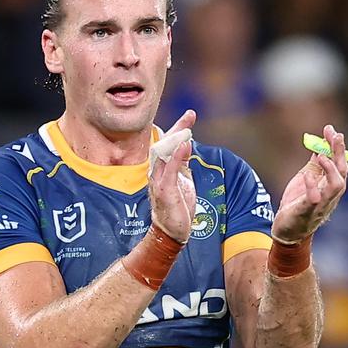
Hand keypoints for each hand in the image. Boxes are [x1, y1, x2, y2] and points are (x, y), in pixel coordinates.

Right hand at [149, 110, 196, 242]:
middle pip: (165, 145)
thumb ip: (182, 163)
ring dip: (176, 140)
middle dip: (177, 129)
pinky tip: (184, 146)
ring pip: (165, 155)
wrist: (171, 232)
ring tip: (187, 127)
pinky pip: (170, 171)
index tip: (190, 115)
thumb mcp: (183, 180)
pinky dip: (176, 157)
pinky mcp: (164, 191)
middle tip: (190, 115)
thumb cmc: (176, 207)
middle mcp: (157, 172)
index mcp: (162, 169)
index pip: (169, 144)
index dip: (178, 129)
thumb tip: (186, 144)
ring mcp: (159, 181)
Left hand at [272, 125, 347, 244]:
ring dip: (331, 169)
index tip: (331, 129)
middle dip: (339, 152)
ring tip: (322, 156)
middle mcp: (330, 195)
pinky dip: (312, 185)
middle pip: (342, 171)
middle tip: (334, 135)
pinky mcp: (307, 212)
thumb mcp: (305, 181)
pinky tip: (306, 175)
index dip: (337, 146)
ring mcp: (321, 204)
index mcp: (329, 186)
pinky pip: (314, 199)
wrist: (286, 231)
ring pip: (337, 186)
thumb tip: (320, 147)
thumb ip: (314, 167)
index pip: (340, 163)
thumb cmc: (297, 205)